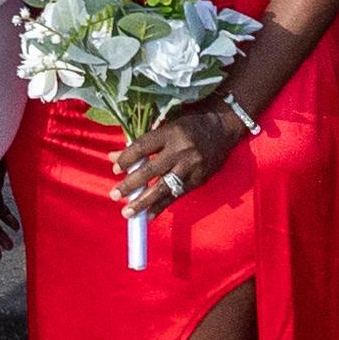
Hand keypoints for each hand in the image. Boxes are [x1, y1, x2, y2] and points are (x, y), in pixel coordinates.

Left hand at [115, 101, 240, 218]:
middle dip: (130, 184)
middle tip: (114, 195)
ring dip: (144, 202)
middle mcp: (181, 151)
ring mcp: (191, 167)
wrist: (224, 127)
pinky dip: (162, 206)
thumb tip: (116, 156)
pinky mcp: (199, 179)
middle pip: (150, 170)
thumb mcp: (169, 125)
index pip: (143, 147)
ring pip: (163, 187)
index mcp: (171, 133)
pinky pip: (177, 195)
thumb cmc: (191, 123)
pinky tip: (149, 215)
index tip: (114, 168)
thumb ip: (145, 141)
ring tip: (128, 212)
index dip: (127, 159)